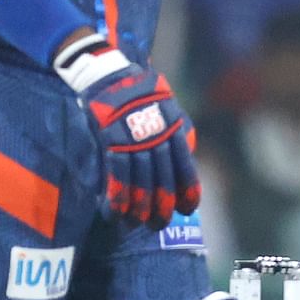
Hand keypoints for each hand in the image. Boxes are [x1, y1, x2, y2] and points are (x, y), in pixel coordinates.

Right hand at [55, 36, 200, 227]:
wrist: (110, 73)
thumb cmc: (140, 90)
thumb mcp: (170, 105)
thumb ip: (179, 129)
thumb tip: (188, 151)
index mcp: (174, 129)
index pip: (186, 168)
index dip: (188, 192)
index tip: (188, 209)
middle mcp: (157, 138)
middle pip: (163, 182)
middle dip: (161, 209)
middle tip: (157, 225)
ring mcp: (135, 141)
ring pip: (140, 184)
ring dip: (137, 210)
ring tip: (134, 226)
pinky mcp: (112, 143)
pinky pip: (117, 178)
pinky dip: (116, 198)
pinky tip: (113, 214)